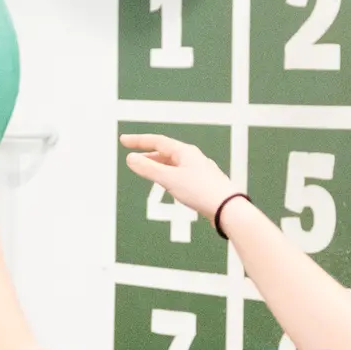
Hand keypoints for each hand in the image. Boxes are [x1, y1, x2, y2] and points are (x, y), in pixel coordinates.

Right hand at [121, 133, 235, 219]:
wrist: (227, 208)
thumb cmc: (201, 191)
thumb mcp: (169, 179)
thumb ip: (148, 169)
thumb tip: (130, 159)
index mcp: (185, 152)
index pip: (157, 141)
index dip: (138, 141)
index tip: (123, 141)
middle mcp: (193, 158)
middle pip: (165, 152)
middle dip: (147, 154)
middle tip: (132, 158)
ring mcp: (199, 170)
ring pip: (173, 164)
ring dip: (157, 165)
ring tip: (146, 170)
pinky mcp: (202, 183)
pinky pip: (180, 174)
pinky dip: (168, 175)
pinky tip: (168, 184)